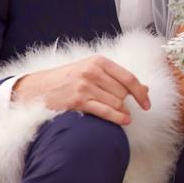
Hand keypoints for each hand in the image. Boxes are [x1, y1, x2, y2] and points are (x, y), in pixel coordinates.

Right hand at [12, 56, 150, 125]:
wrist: (36, 89)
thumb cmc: (67, 80)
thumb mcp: (91, 71)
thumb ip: (116, 78)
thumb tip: (145, 88)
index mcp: (99, 62)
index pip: (128, 78)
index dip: (141, 92)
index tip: (147, 103)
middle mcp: (93, 72)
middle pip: (123, 91)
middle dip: (127, 102)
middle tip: (128, 110)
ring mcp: (85, 86)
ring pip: (116, 101)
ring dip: (122, 111)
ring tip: (125, 116)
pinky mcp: (77, 100)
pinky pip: (104, 111)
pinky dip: (117, 117)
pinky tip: (124, 121)